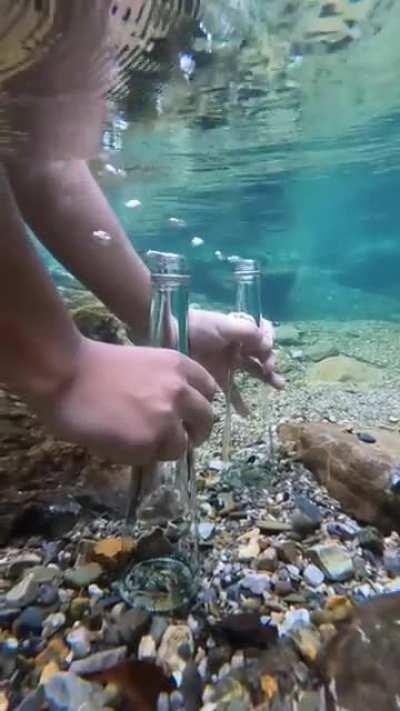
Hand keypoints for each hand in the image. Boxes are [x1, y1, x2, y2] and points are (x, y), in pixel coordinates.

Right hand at [30, 338, 215, 463]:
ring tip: (136, 441)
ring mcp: (167, 418)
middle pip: (206, 421)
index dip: (199, 406)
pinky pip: (153, 458)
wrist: (65, 373)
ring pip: (180, 446)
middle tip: (174, 438)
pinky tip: (117, 442)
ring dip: (163, 448)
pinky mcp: (149, 443)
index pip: (210, 391)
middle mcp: (181, 391)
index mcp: (180, 366)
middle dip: (193, 432)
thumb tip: (176, 412)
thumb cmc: (94, 366)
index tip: (189, 415)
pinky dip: (138, 456)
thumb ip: (165, 384)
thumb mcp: (144, 364)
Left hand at [188, 310, 284, 414]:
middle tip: (271, 371)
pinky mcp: (215, 377)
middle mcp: (235, 346)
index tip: (265, 352)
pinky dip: (239, 401)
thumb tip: (269, 345)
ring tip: (278, 387)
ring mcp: (226, 362)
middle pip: (260, 354)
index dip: (268, 342)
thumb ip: (249, 334)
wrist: (167, 337)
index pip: (262, 334)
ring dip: (266, 378)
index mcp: (238, 331)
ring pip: (251, 371)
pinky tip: (246, 413)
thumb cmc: (196, 328)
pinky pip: (232, 390)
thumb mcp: (224, 327)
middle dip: (271, 361)